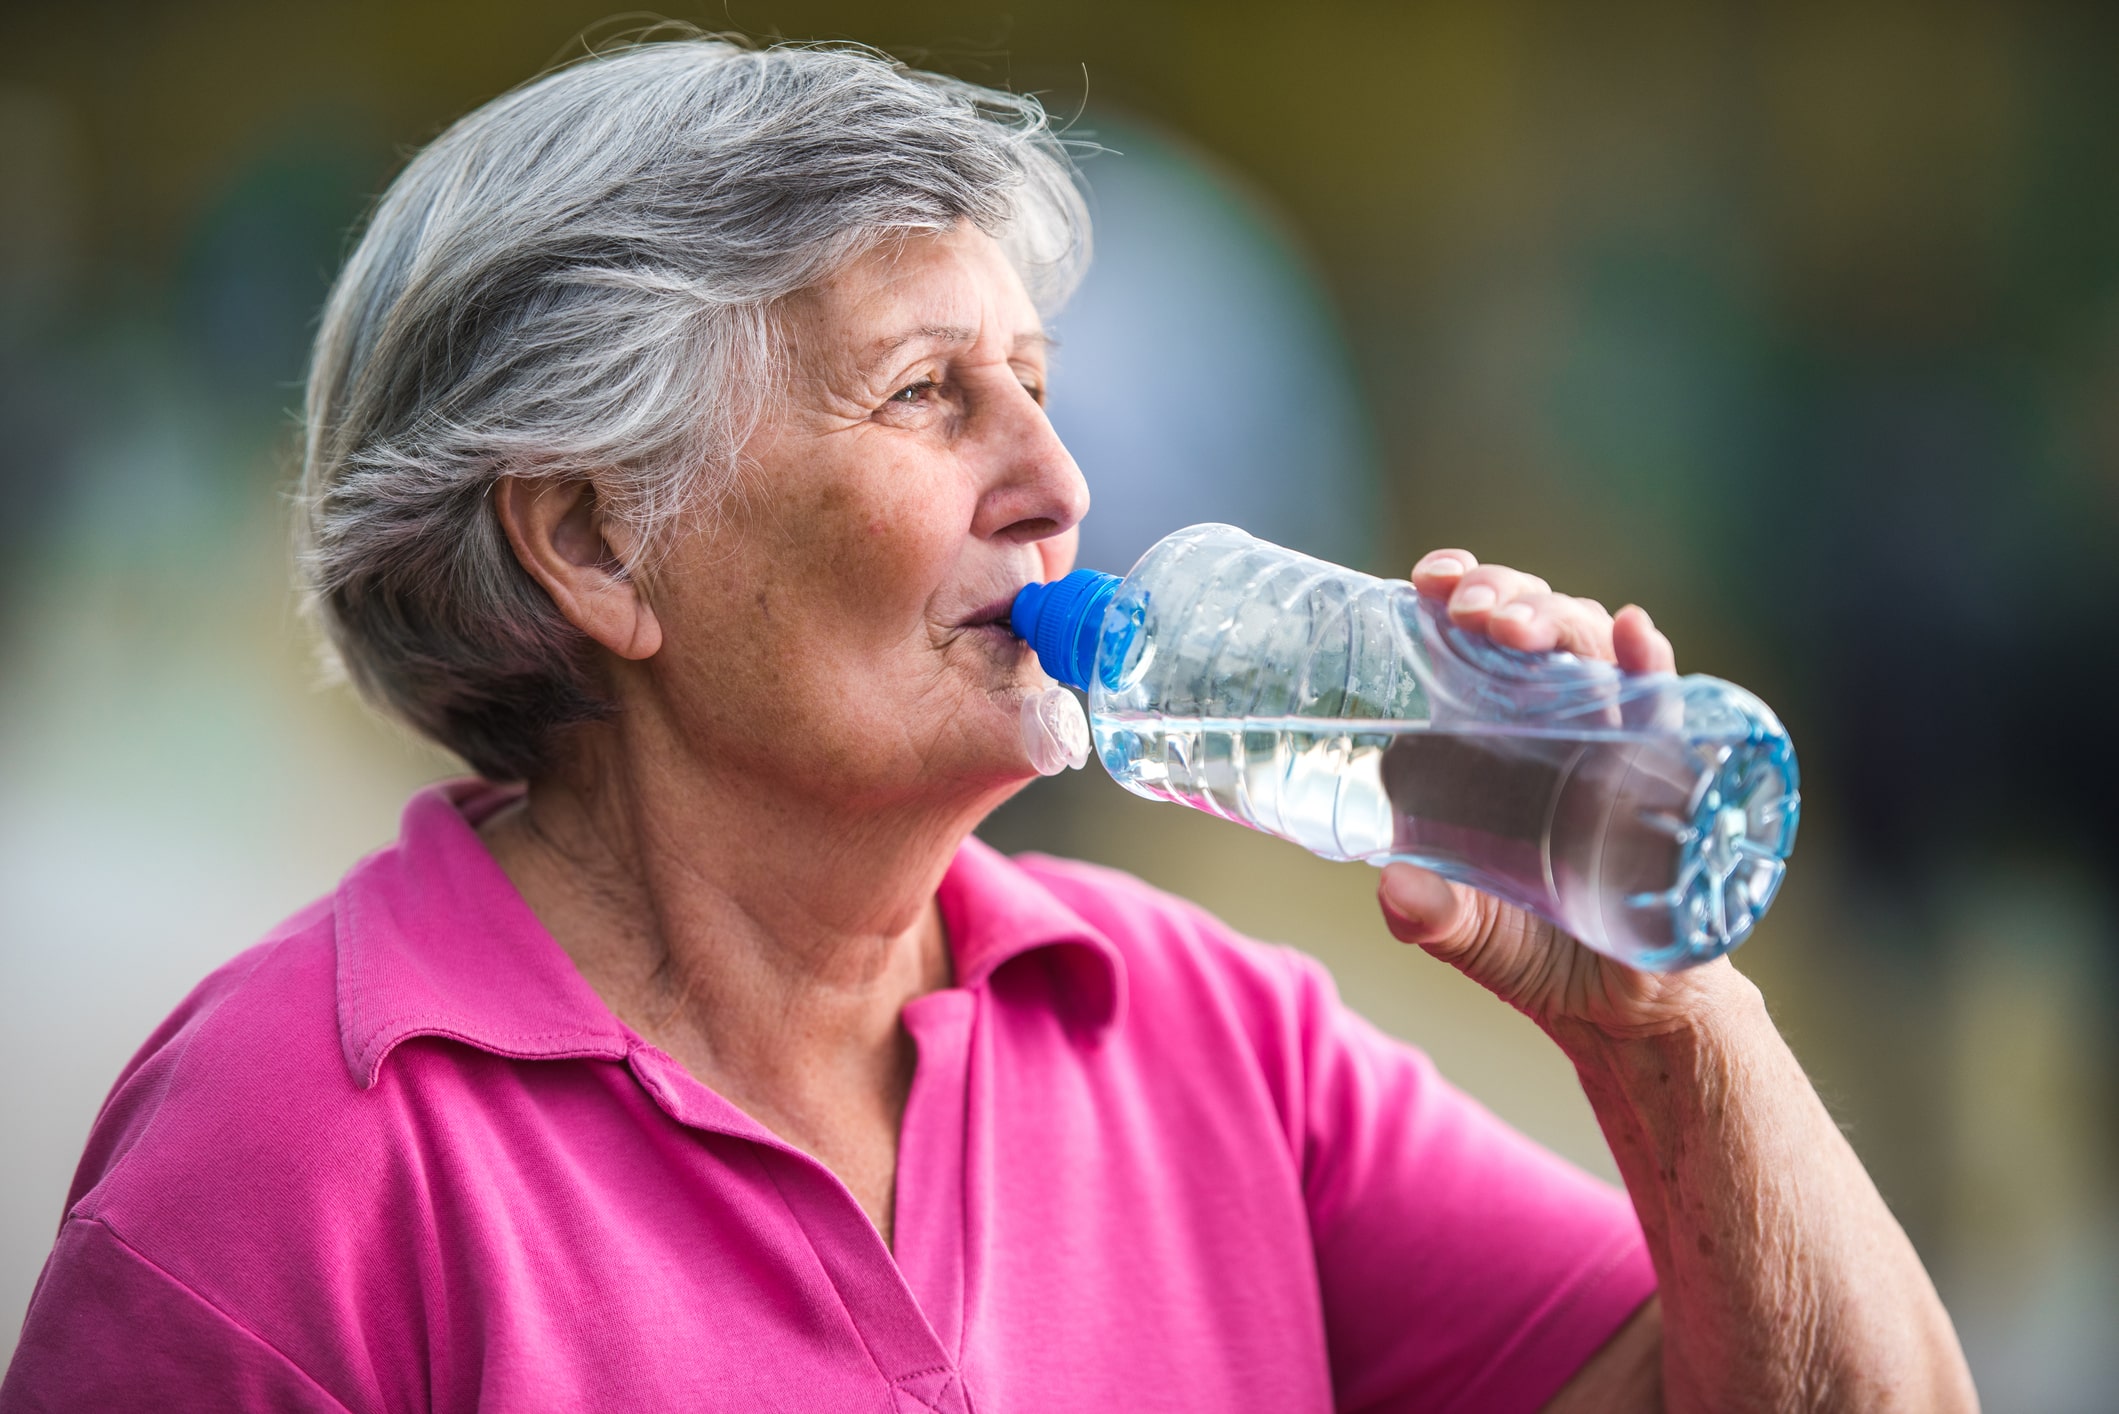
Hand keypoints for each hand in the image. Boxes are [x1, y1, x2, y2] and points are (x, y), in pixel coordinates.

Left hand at [1375, 549, 1748, 1038]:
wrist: (1622, 1008)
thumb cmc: (1535, 954)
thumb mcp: (1469, 936)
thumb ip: (1430, 915)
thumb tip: (1395, 889)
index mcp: (1491, 741)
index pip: (1473, 644)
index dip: (1456, 595)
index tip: (1428, 581)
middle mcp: (1551, 726)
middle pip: (1531, 629)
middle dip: (1503, 597)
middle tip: (1469, 608)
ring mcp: (1611, 743)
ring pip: (1589, 652)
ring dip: (1556, 620)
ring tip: (1518, 626)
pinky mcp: (1666, 775)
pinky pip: (1662, 708)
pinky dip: (1649, 666)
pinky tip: (1633, 633)